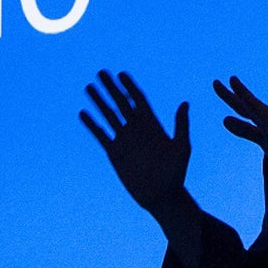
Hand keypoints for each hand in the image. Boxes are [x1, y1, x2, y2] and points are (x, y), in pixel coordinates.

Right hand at [81, 70, 190, 216]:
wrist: (161, 196)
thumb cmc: (175, 173)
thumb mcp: (181, 148)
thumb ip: (181, 125)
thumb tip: (185, 103)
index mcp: (152, 124)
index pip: (138, 99)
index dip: (130, 86)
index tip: (121, 73)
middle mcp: (136, 129)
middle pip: (121, 102)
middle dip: (111, 87)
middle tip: (101, 72)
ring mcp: (124, 140)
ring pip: (109, 115)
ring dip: (99, 101)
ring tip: (89, 87)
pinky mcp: (114, 153)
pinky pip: (101, 134)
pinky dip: (92, 124)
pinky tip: (83, 113)